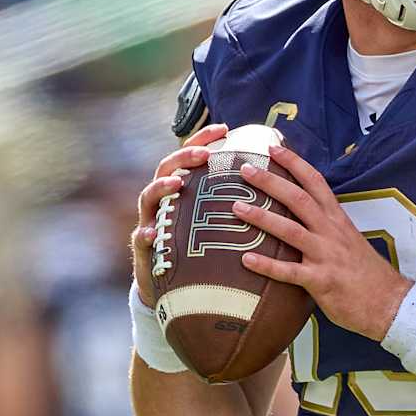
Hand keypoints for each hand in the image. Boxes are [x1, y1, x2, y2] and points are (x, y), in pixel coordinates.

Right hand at [132, 124, 228, 306]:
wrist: (173, 287)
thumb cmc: (200, 248)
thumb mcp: (215, 222)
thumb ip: (234, 201)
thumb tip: (274, 180)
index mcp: (183, 190)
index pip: (191, 157)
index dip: (204, 140)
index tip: (224, 128)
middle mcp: (163, 200)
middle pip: (166, 168)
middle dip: (183, 157)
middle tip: (204, 154)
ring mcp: (151, 221)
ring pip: (148, 197)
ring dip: (161, 187)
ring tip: (176, 183)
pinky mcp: (145, 249)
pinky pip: (141, 239)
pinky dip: (146, 235)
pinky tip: (153, 234)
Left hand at [232, 144, 412, 339]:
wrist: (390, 303)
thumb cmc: (367, 275)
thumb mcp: (349, 241)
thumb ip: (326, 228)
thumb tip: (301, 219)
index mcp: (338, 220)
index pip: (316, 183)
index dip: (295, 163)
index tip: (273, 147)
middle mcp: (332, 233)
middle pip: (299, 199)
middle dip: (271, 182)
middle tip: (245, 169)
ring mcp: (326, 256)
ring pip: (291, 231)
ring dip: (262, 217)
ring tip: (236, 207)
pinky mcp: (321, 281)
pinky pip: (289, 272)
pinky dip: (267, 265)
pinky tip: (245, 259)